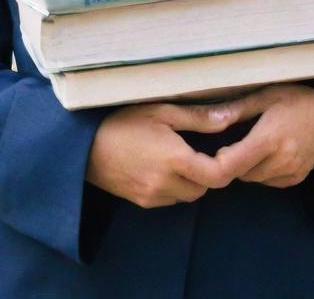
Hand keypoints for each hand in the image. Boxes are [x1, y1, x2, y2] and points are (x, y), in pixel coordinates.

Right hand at [86, 101, 238, 208]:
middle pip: (205, 187)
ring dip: (192, 180)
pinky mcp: (143, 202)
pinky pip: (171, 199)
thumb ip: (198, 118)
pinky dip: (175, 186)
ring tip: (181, 155)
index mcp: (175, 159)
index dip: (230, 164)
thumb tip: (229, 118)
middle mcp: (166, 183)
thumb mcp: (161, 110)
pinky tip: (164, 166)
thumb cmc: (123, 121)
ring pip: (188, 195)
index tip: (227, 149)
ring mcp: (153, 196)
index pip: (218, 175)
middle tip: (203, 148)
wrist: (83, 147)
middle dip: (209, 171)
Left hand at [213, 84, 313, 187]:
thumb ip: (235, 110)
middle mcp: (280, 161)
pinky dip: (262, 170)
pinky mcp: (296, 179)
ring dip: (246, 166)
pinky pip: (267, 181)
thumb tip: (205, 119)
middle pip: (239, 173)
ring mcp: (290, 172)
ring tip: (254, 141)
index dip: (214, 161)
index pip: (229, 166)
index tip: (213, 147)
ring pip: (252, 178)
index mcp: (269, 139)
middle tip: (234, 138)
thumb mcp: (265, 95)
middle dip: (231, 159)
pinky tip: (268, 152)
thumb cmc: (297, 99)